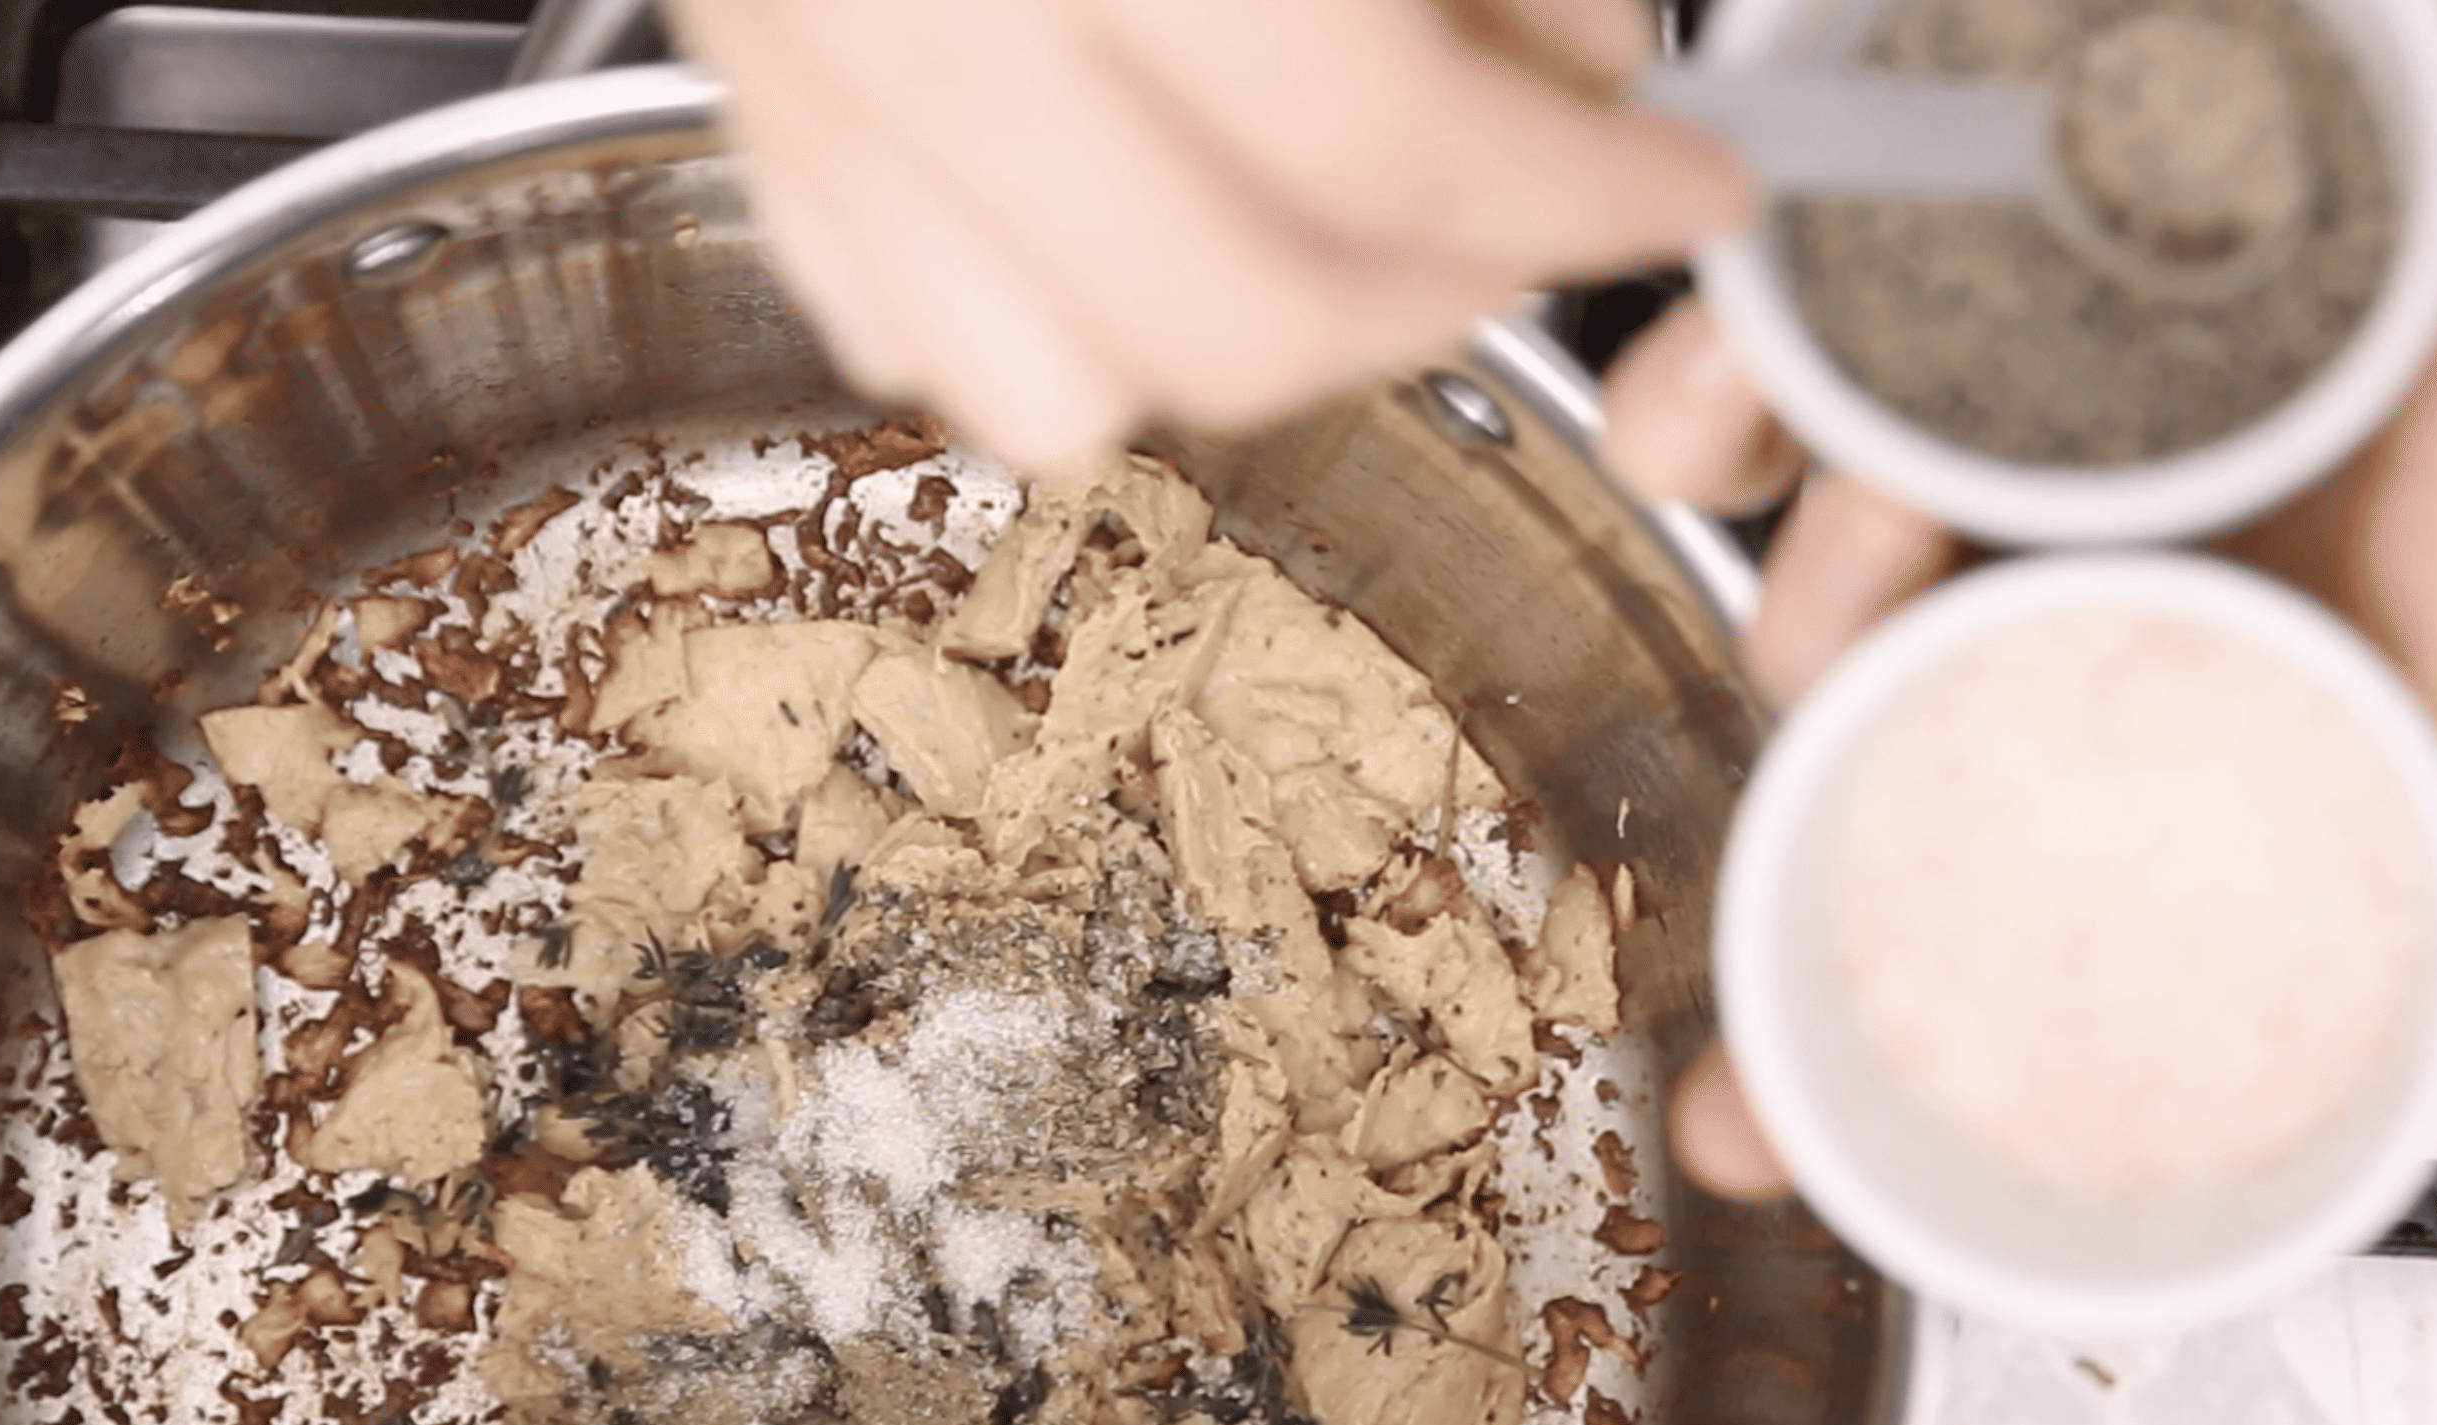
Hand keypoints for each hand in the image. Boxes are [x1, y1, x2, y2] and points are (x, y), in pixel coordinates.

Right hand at [664, 0, 1754, 469]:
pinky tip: (1144, 206)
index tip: (1685, 183)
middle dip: (1442, 296)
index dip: (1582, 193)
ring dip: (1246, 336)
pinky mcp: (752, 83)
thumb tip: (1575, 54)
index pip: (1387, 143)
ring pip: (1053, 375)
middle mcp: (934, 5)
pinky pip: (896, 312)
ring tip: (1353, 227)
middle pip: (1229, 313)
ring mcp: (815, 65)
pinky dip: (1047, 312)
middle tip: (1537, 213)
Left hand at [1601, 0, 2436, 1201]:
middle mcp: (2075, 466)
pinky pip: (1738, 338)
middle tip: (1853, 728)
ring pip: (1796, 540)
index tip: (1779, 1132)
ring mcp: (1956, 349)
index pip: (2076, 798)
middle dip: (1814, 794)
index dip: (1912, 980)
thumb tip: (2436, 765)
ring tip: (1855, 529)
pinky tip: (1731, 367)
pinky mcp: (1869, 211)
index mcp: (2236, 535)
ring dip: (1790, 567)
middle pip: (1892, 708)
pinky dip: (1713, 377)